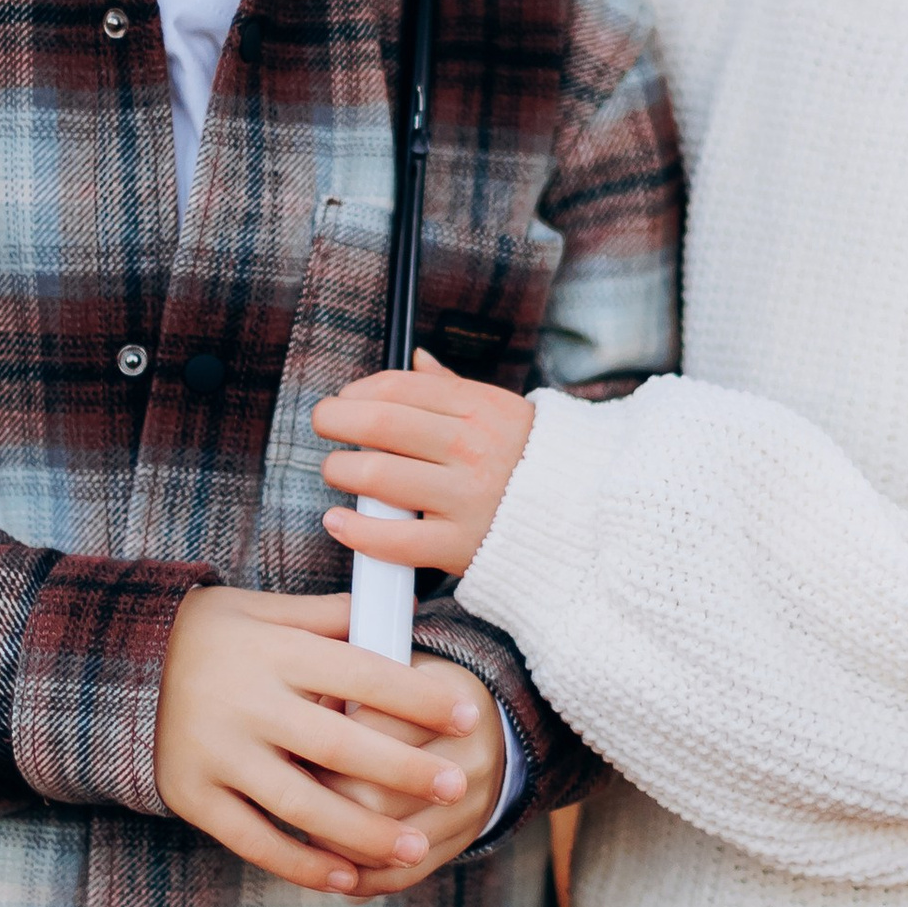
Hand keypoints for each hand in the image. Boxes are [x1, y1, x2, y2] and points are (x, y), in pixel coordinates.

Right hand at [153, 589, 501, 896]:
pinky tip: (347, 878)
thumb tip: (404, 609)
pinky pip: (254, 839)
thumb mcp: (262, 609)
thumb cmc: (205, 633)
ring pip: (303, 804)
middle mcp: (247, 703)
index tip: (468, 714)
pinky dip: (302, 864)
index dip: (418, 697)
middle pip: (341, 746)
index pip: (361, 674)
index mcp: (273, 651)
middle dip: (405, 771)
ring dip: (364, 832)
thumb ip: (330, 616)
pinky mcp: (192, 795)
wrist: (109, 664)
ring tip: (416, 848)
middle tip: (457, 786)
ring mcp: (217, 754)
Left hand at [316, 352, 535, 579]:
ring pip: (377, 475)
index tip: (345, 400)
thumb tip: (416, 360)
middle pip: (379, 423)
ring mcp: (465, 499)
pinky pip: (393, 539)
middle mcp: (471, 449)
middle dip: (335, 419)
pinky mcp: (459, 546)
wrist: (584, 520)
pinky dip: (355, 530)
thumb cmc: (533, 463)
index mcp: (480, 410)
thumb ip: (454, 388)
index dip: (358, 390)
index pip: (399, 387)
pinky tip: (339, 520)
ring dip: (339, 469)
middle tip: (324, 424)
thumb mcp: (504, 412)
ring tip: (336, 470)